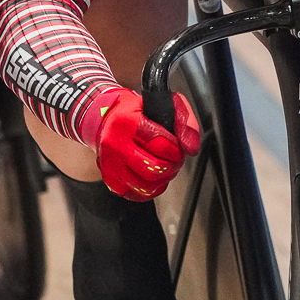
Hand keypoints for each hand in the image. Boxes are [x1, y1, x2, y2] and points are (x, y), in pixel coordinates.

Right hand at [87, 88, 201, 200]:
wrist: (109, 119)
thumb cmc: (140, 112)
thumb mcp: (165, 105)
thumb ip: (184, 121)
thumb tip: (190, 148)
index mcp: (127, 122)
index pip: (159, 144)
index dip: (175, 149)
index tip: (177, 147)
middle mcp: (114, 143)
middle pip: (154, 168)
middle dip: (172, 166)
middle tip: (175, 159)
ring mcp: (110, 163)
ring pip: (146, 185)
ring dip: (163, 179)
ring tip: (165, 167)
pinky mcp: (110, 178)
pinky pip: (137, 194)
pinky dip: (151, 189)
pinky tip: (153, 176)